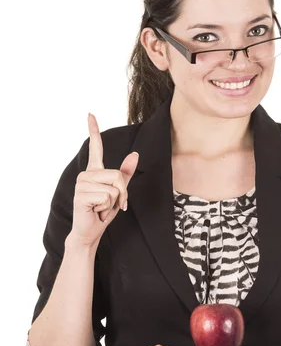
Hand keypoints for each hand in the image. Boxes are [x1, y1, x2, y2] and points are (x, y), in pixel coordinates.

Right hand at [68, 112, 139, 247]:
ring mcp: (81, 184)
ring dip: (113, 202)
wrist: (91, 231)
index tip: (90, 113)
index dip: (93, 130)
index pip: (95, 147)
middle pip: (117, 176)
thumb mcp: (119, 192)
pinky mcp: (80, 196)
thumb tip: (135, 154)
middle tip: (112, 204)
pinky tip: (95, 211)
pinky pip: (107, 197)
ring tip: (101, 208)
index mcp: (94, 172)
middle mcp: (86, 175)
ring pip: (113, 188)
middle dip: (122, 193)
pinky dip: (106, 208)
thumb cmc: (103, 212)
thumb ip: (125, 174)